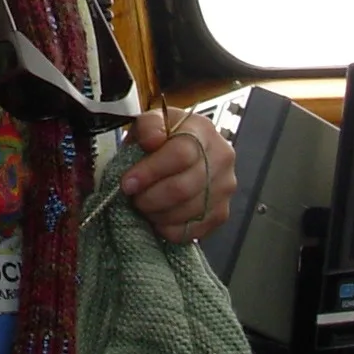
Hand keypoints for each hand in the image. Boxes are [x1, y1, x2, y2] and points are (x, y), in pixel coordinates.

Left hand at [122, 107, 234, 245]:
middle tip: (133, 198)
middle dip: (150, 197)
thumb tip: (154, 140)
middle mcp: (221, 159)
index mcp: (203, 131)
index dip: (150, 172)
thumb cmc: (162, 139)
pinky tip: (158, 218)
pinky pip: (192, 230)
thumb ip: (149, 126)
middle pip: (183, 188)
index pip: (181, 154)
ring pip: (187, 212)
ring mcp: (225, 188)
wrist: (181, 153)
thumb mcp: (150, 123)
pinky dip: (168, 229)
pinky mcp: (221, 213)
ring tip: (144, 206)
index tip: (128, 182)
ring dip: (157, 214)